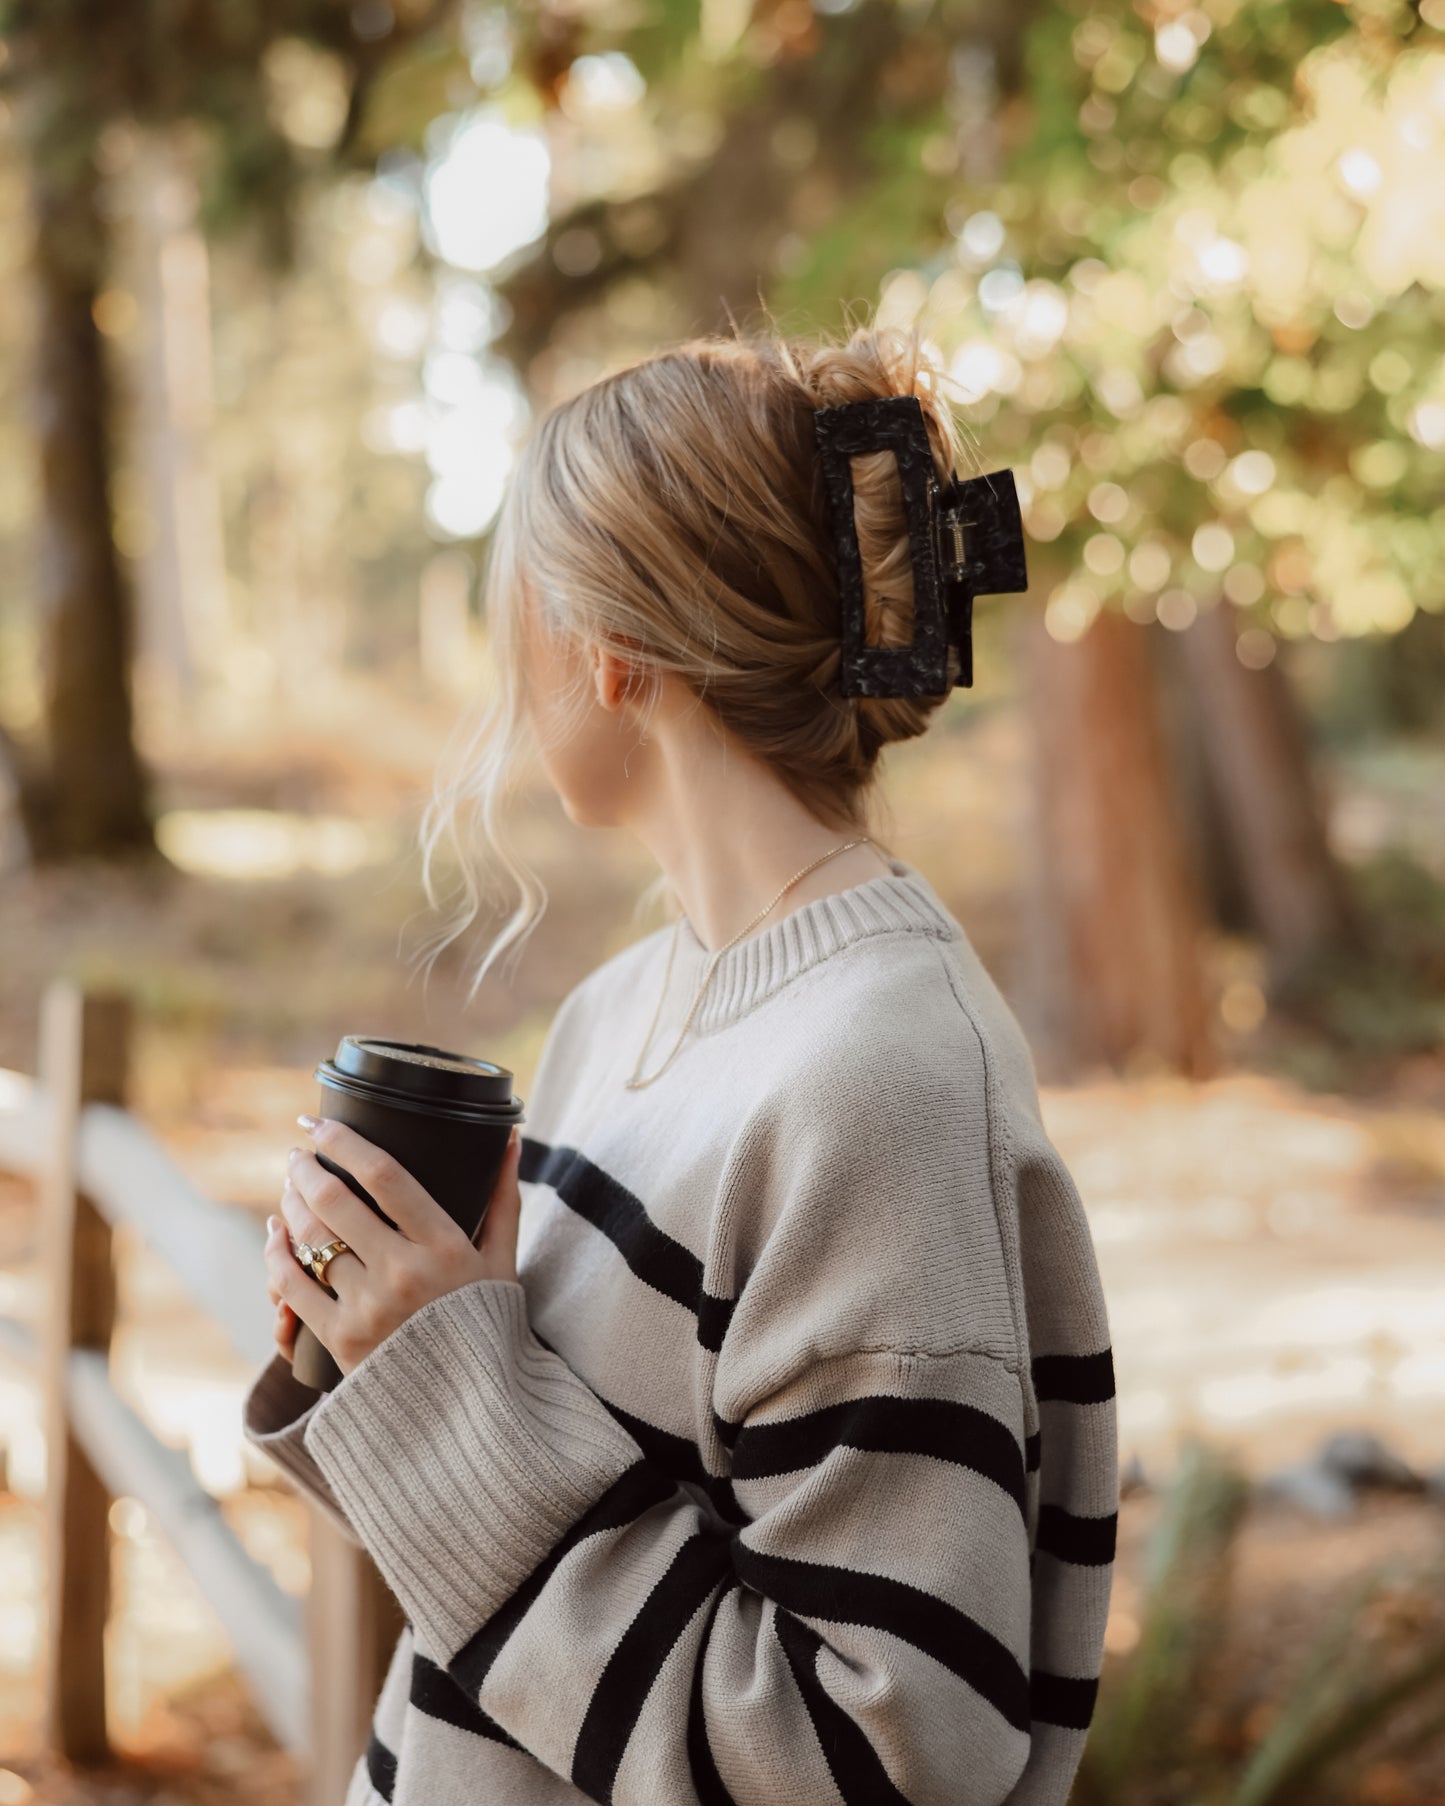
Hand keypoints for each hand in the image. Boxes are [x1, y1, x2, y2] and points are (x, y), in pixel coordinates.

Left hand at [263, 1114, 523, 1378]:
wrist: (470, 1408)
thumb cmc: (486, 1324)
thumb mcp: (503, 1260)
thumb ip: (503, 1198)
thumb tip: (512, 1139)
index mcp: (444, 1245)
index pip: (383, 1175)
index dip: (344, 1141)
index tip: (321, 1122)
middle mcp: (403, 1272)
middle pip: (335, 1201)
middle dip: (306, 1170)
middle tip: (298, 1154)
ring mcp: (368, 1307)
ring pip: (310, 1240)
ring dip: (290, 1207)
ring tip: (290, 1191)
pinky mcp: (341, 1339)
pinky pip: (293, 1286)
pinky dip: (277, 1255)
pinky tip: (276, 1235)